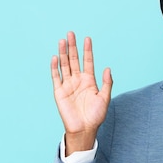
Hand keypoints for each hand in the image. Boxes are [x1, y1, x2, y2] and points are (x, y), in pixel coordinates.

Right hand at [51, 31, 112, 152]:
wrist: (84, 129)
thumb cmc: (96, 116)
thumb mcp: (105, 98)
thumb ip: (107, 83)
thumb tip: (108, 69)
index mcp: (89, 81)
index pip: (87, 61)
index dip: (87, 50)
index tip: (87, 38)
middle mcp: (78, 80)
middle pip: (74, 60)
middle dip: (73, 47)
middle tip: (71, 34)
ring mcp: (68, 85)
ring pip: (65, 65)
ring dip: (63, 53)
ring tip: (62, 41)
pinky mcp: (59, 92)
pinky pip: (56, 77)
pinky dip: (55, 67)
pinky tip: (55, 57)